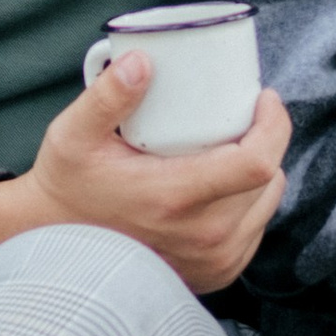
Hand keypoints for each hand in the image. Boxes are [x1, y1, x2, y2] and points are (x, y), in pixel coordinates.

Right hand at [0, 57, 291, 297]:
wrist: (61, 253)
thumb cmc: (69, 189)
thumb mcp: (73, 136)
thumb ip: (106, 97)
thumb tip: (142, 60)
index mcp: (175, 199)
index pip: (257, 163)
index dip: (274, 125)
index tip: (264, 99)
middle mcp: (203, 237)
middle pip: (268, 179)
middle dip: (265, 139)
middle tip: (240, 116)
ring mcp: (214, 260)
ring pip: (266, 203)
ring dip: (259, 171)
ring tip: (231, 147)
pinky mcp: (217, 274)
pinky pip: (255, 229)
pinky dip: (249, 202)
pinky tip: (224, 185)